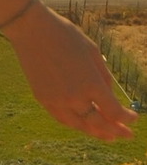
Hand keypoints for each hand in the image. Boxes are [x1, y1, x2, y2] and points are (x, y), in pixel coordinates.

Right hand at [5, 2, 137, 141]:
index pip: (114, 111)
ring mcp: (57, 100)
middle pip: (100, 124)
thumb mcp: (92, 50)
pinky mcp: (43, 99)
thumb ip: (103, 76)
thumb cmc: (64, 34)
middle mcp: (75, 97)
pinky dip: (76, 124)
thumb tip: (109, 95)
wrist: (30, 29)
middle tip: (126, 134)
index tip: (133, 118)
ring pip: (81, 126)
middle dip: (116, 130)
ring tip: (107, 135)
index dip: (127, 118)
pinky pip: (63, 119)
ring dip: (96, 132)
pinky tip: (83, 125)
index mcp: (91, 83)